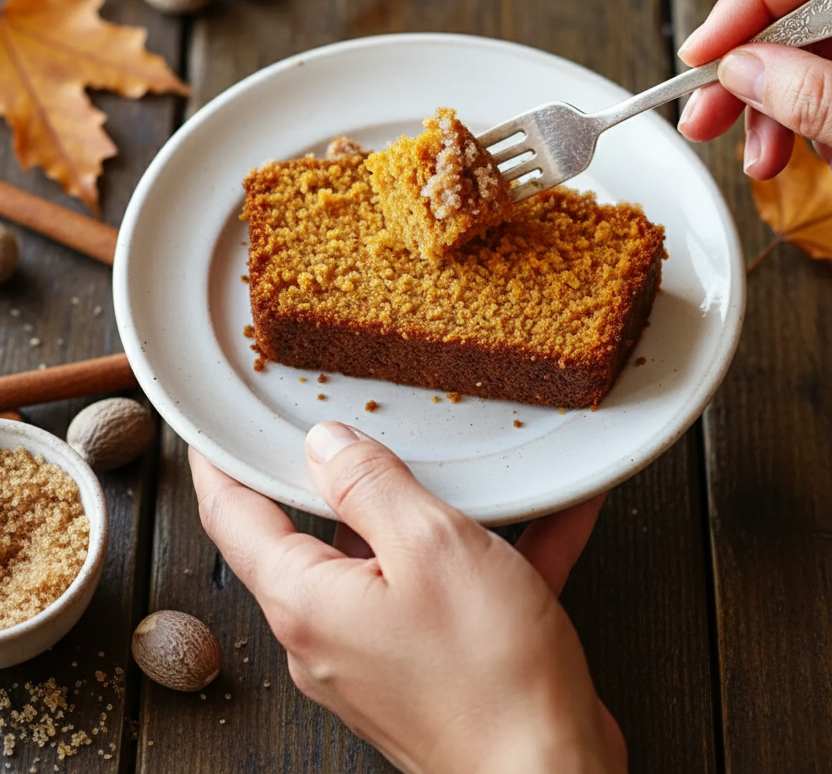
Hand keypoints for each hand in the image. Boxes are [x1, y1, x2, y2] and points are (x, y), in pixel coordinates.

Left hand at [190, 422, 625, 773]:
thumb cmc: (489, 675)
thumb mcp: (430, 547)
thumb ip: (370, 485)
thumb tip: (323, 444)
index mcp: (306, 599)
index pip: (233, 516)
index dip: (220, 462)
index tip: (214, 426)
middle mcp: (328, 632)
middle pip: (311, 534)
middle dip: (336, 475)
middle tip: (353, 415)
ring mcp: (379, 655)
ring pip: (392, 558)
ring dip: (436, 509)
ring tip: (478, 456)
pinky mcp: (432, 669)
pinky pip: (450, 590)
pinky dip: (491, 551)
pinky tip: (552, 512)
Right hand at [677, 0, 831, 177]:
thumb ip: (812, 92)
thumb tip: (742, 71)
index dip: (746, 5)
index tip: (697, 54)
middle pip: (805, 17)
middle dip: (750, 72)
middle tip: (703, 118)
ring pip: (817, 60)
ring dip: (776, 111)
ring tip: (759, 160)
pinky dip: (813, 121)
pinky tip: (808, 154)